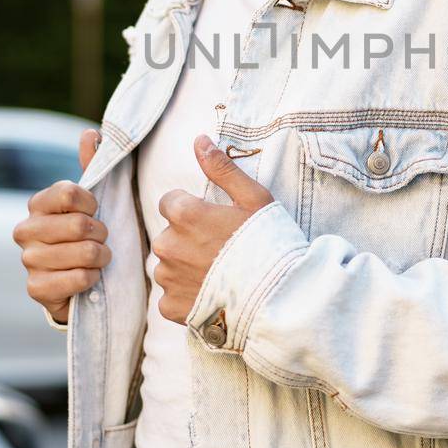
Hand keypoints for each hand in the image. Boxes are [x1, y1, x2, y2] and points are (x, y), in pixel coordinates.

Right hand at [12, 128, 111, 325]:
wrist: (80, 281)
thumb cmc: (88, 234)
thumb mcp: (93, 201)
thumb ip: (92, 166)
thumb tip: (91, 133)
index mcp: (38, 203)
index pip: (70, 193)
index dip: (93, 204)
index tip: (97, 212)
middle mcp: (25, 230)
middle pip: (80, 225)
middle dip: (102, 234)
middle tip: (103, 240)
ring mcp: (28, 260)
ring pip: (84, 253)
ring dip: (100, 258)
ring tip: (98, 259)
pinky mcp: (35, 289)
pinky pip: (77, 279)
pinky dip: (91, 279)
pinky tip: (89, 278)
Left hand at [152, 133, 275, 324]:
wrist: (280, 297)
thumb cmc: (271, 243)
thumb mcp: (253, 198)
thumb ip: (221, 169)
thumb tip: (199, 139)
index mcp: (184, 214)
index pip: (170, 203)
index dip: (194, 212)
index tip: (216, 223)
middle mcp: (168, 245)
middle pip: (169, 235)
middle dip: (188, 240)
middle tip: (222, 251)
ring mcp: (168, 278)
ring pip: (169, 266)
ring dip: (186, 268)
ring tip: (218, 276)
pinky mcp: (170, 307)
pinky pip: (171, 296)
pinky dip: (186, 297)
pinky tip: (212, 296)